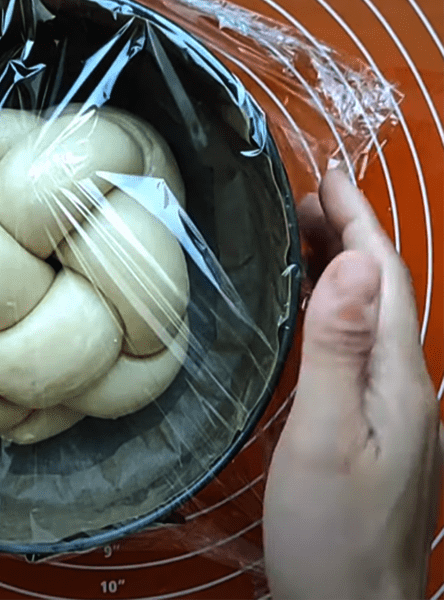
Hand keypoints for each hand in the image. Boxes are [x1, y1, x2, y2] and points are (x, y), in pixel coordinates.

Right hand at [264, 170, 442, 598]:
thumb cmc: (331, 531)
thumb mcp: (325, 435)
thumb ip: (337, 349)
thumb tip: (351, 264)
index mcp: (397, 376)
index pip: (382, 274)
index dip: (357, 219)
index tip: (330, 176)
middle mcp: (404, 382)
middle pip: (380, 287)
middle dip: (347, 232)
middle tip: (302, 200)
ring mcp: (393, 404)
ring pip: (369, 312)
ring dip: (340, 264)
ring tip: (302, 236)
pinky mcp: (374, 422)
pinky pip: (357, 341)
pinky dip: (334, 305)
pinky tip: (311, 308)